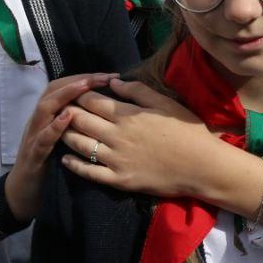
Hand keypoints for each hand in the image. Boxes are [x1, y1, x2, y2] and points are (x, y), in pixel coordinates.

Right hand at [4, 73, 116, 222]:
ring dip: (65, 95)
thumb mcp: (65, 138)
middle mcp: (40, 121)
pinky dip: (54, 127)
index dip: (85, 78)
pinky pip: (42, 139)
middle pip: (54, 90)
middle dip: (79, 81)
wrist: (23, 193)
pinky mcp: (33, 155)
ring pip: (45, 108)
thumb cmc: (50, 163)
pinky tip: (66, 118)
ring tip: (85, 86)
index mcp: (49, 116)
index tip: (109, 75)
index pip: (64, 87)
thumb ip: (77, 122)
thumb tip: (104, 108)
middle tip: (102, 76)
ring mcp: (34, 136)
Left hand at [59, 78, 218, 197]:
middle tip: (62, 109)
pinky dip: (74, 165)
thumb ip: (138, 90)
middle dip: (68, 112)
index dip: (80, 94)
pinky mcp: (119, 180)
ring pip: (80, 145)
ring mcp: (116, 159)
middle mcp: (117, 136)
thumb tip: (112, 82)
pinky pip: (89, 172)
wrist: (202, 166)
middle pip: (81, 120)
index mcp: (128, 115)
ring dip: (66, 135)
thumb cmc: (187, 131)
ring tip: (60, 130)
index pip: (93, 101)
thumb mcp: (166, 103)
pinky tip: (66, 160)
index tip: (74, 92)